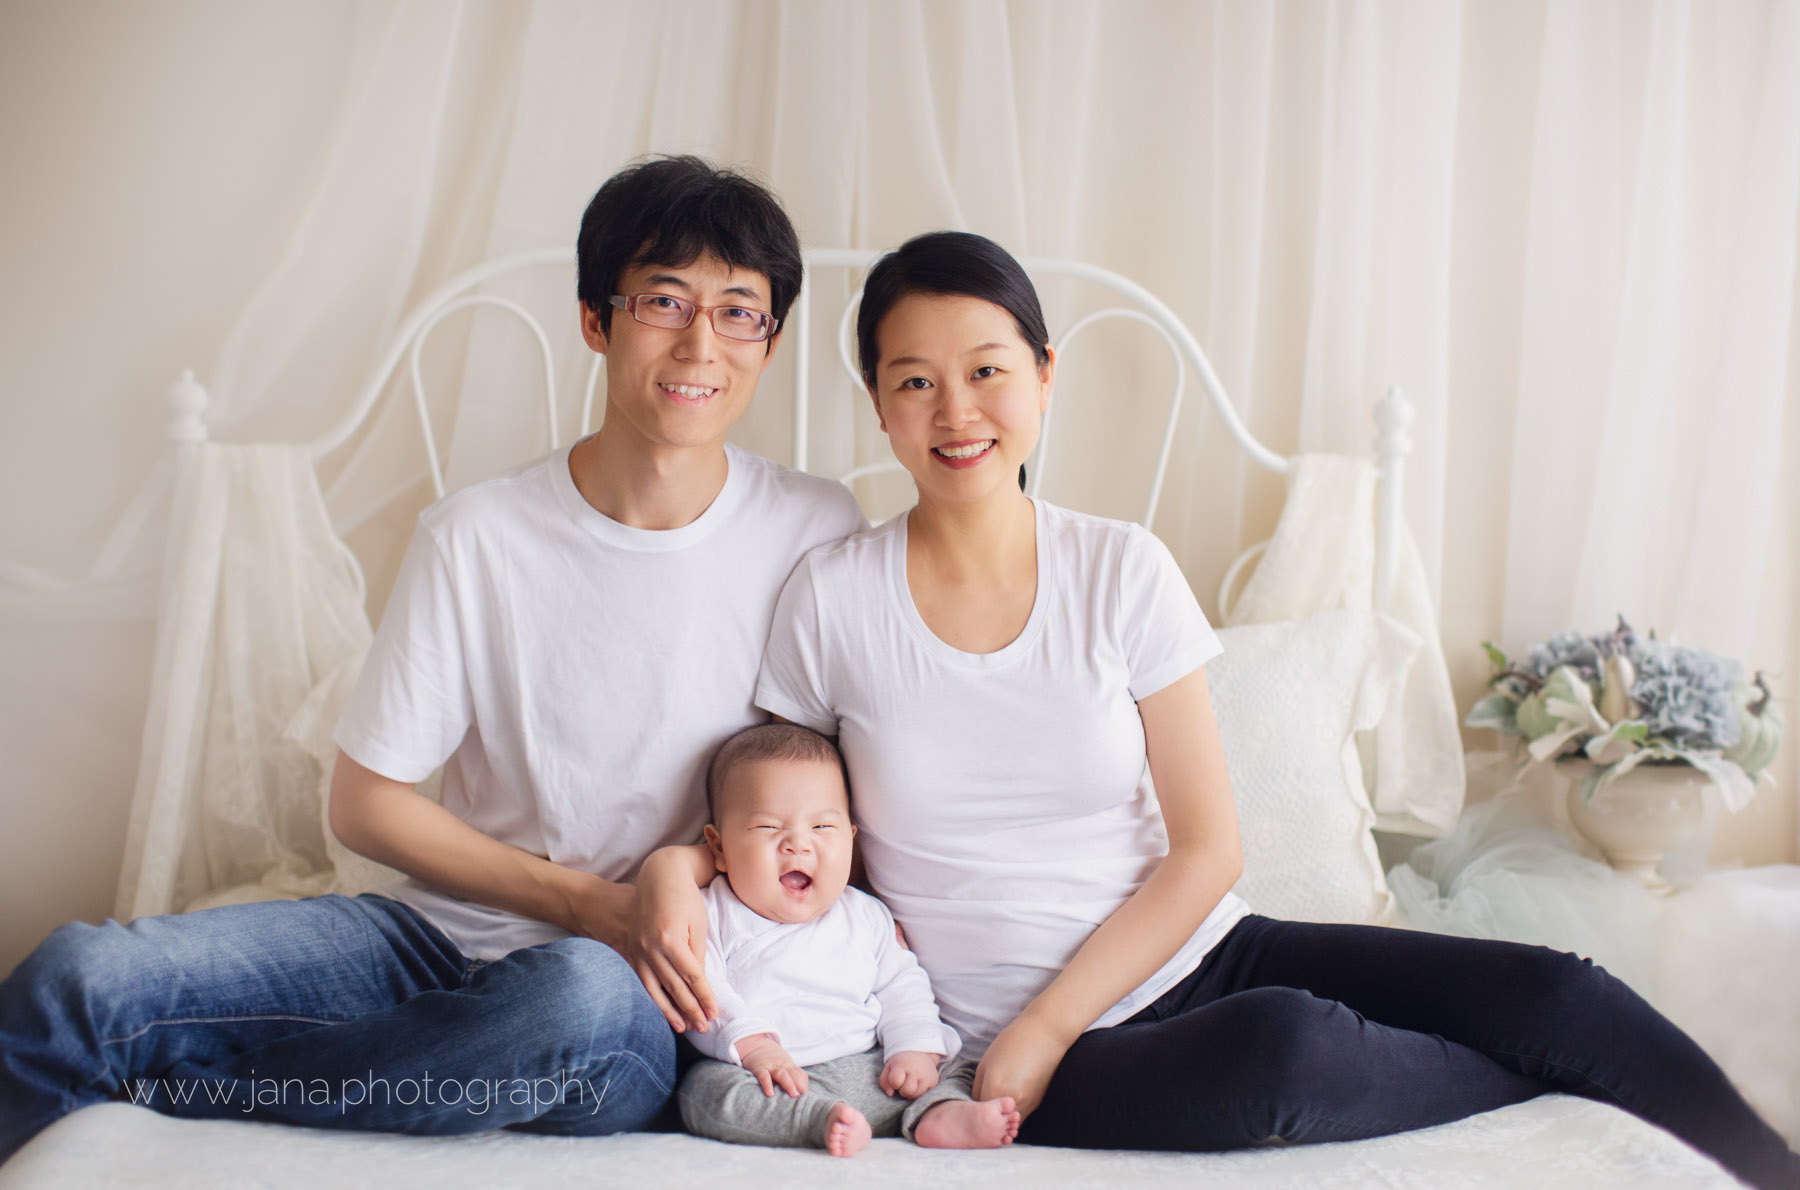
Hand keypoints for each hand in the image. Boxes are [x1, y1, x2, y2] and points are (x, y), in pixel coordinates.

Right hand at [624, 857, 714, 1032]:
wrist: (657, 875)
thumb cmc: (684, 896)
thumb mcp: (697, 923)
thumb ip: (697, 954)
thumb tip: (699, 981)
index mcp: (671, 939)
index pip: (693, 977)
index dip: (704, 997)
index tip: (714, 1013)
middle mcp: (651, 948)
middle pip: (675, 987)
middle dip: (691, 1009)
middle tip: (704, 1027)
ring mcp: (638, 949)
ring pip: (655, 988)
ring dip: (670, 1010)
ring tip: (684, 1027)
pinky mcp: (631, 949)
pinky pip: (641, 980)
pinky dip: (652, 997)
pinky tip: (661, 1009)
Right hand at [738, 1035, 807, 1097]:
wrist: (756, 1045)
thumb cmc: (772, 1059)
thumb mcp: (784, 1063)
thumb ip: (792, 1074)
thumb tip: (801, 1090)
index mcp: (789, 1065)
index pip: (799, 1073)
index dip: (803, 1083)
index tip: (806, 1093)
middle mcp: (782, 1065)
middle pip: (792, 1074)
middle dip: (799, 1084)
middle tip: (802, 1095)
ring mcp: (771, 1066)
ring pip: (781, 1075)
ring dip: (789, 1084)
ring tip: (793, 1095)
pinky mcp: (759, 1068)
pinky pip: (764, 1076)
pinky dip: (767, 1085)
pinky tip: (770, 1094)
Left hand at [879, 1051, 941, 1098]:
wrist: (919, 1052)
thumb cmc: (901, 1063)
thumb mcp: (888, 1067)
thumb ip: (884, 1082)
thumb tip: (890, 1094)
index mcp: (903, 1064)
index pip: (895, 1081)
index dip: (894, 1083)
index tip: (896, 1078)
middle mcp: (916, 1070)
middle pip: (907, 1091)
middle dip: (903, 1090)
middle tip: (904, 1083)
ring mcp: (927, 1076)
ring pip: (916, 1095)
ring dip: (911, 1093)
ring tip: (911, 1083)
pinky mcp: (934, 1081)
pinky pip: (925, 1094)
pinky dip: (920, 1092)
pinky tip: (918, 1083)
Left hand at [971, 1015, 1070, 1120]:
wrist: (1046, 1034)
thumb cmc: (1012, 1042)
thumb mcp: (986, 1062)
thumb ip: (978, 1088)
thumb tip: (977, 1105)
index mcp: (994, 1088)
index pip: (978, 1113)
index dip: (974, 1111)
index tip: (972, 1106)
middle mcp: (1011, 1101)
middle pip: (993, 1122)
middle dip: (987, 1118)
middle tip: (983, 1107)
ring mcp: (1026, 1105)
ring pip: (1007, 1123)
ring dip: (1000, 1118)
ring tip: (997, 1102)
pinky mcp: (1036, 1104)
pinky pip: (1019, 1117)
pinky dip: (1012, 1113)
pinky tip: (1010, 1098)